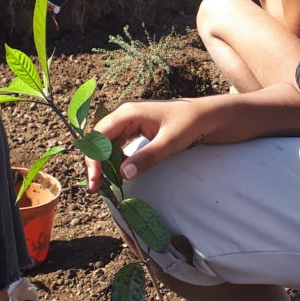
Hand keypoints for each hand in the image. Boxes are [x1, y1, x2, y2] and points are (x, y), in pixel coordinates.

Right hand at [85, 99, 212, 192]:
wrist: (206, 116)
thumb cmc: (189, 124)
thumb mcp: (170, 143)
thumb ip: (147, 158)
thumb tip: (124, 174)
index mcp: (128, 113)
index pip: (99, 137)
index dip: (93, 159)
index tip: (96, 180)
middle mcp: (124, 115)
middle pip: (99, 140)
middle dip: (94, 163)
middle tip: (95, 188)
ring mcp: (129, 122)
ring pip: (106, 144)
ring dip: (103, 163)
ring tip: (103, 184)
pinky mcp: (136, 129)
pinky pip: (118, 145)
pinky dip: (115, 160)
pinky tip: (119, 173)